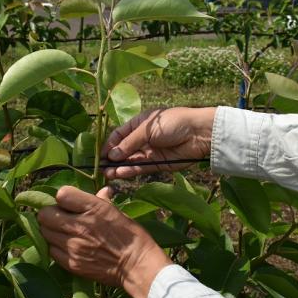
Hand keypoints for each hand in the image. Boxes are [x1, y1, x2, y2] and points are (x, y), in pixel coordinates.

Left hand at [37, 185, 172, 297]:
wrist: (136, 266)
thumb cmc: (131, 236)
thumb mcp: (117, 212)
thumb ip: (102, 200)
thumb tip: (102, 190)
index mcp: (93, 208)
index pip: (61, 194)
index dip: (63, 198)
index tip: (68, 203)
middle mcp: (80, 226)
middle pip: (45, 214)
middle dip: (50, 214)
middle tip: (59, 218)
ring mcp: (74, 246)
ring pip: (45, 233)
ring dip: (51, 231)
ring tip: (62, 232)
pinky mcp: (72, 263)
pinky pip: (52, 251)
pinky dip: (56, 247)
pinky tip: (66, 246)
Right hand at [102, 107, 216, 179]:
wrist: (198, 133)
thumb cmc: (172, 122)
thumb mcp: (146, 129)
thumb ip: (129, 143)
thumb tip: (112, 155)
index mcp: (138, 124)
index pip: (119, 135)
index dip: (109, 145)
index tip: (99, 155)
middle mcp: (142, 139)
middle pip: (123, 150)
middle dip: (112, 159)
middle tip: (100, 168)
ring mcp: (150, 152)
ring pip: (131, 161)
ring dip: (119, 168)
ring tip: (107, 174)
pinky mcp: (159, 164)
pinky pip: (142, 168)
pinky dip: (131, 171)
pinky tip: (120, 174)